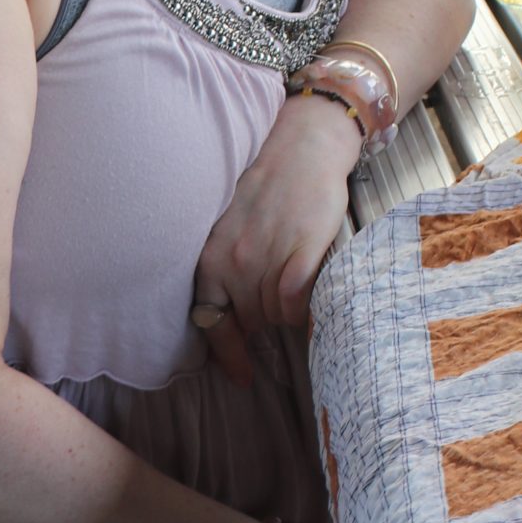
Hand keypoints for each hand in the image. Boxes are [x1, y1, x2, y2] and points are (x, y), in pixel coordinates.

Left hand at [192, 94, 359, 384]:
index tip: (243, 376)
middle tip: (282, 305)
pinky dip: (304, 309)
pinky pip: (297, 304)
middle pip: (250, 322)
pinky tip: (312, 296)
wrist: (303, 146)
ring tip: (299, 284)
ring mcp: (266, 259)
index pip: (209, 323)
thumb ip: (227, 266)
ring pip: (277, 317)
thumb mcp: (231, 226)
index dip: (227, 354)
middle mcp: (233, 263)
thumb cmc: (270, 185)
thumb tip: (237, 315)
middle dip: (265, 322)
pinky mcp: (300, 254)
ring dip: (288, 312)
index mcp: (210, 257)